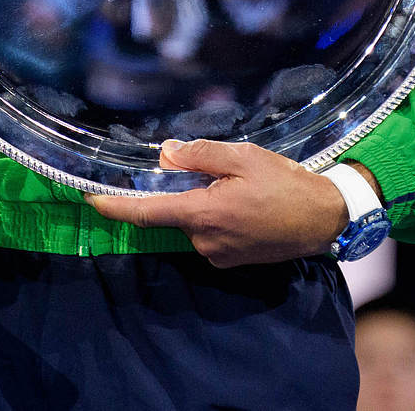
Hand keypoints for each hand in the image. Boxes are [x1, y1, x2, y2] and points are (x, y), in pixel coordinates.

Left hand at [85, 138, 361, 267]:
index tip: (88, 198)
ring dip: (199, 204)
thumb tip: (165, 155)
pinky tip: (241, 202)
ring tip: (237, 185)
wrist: (325, 219)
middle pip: (172, 213)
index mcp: (203, 214)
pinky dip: (213, 216)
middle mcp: (204, 241)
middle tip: (209, 170)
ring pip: (192, 223)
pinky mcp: (232, 260)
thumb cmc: (285, 184)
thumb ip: (200, 155)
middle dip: (178, 192)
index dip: (114, 206)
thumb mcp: (243, 157)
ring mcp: (218, 254)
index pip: (146, 213)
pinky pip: (209, 234)